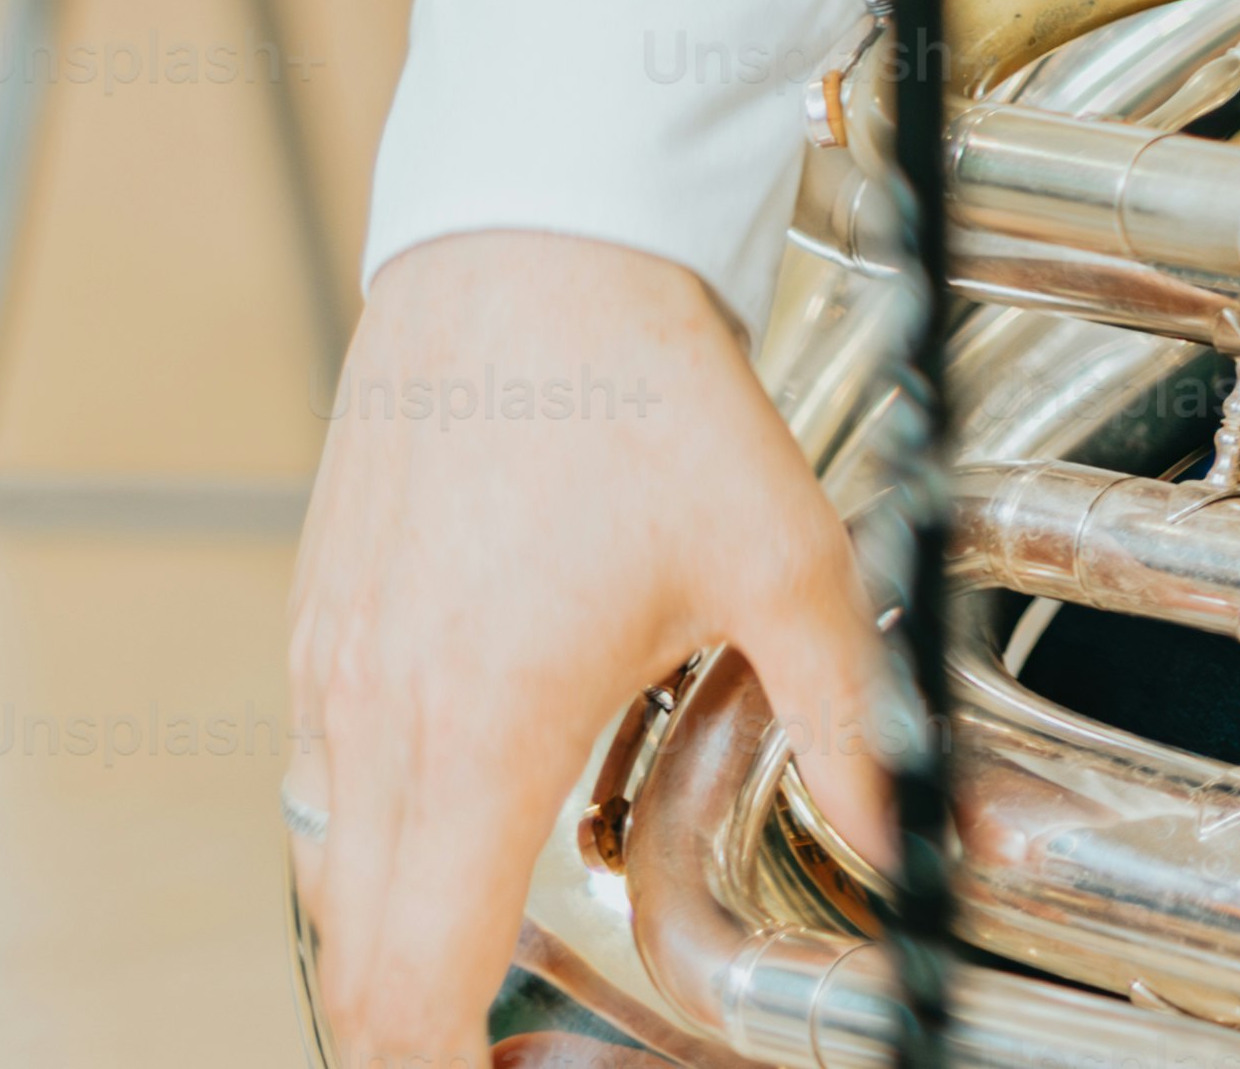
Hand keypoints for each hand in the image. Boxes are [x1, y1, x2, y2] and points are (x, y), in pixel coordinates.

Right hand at [287, 229, 894, 1068]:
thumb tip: (924, 842)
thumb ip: (852, 723)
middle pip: (350, 963)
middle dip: (420, 1033)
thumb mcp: (789, 563)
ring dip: (398, 931)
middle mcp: (378, 722)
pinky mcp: (315, 629)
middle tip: (517, 1045)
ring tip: (504, 937)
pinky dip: (375, 837)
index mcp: (484, 733)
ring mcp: (329, 675)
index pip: (410, 984)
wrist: (532, 250)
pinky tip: (470, 802)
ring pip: (325, 877)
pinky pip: (318, 786)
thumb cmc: (650, 396)